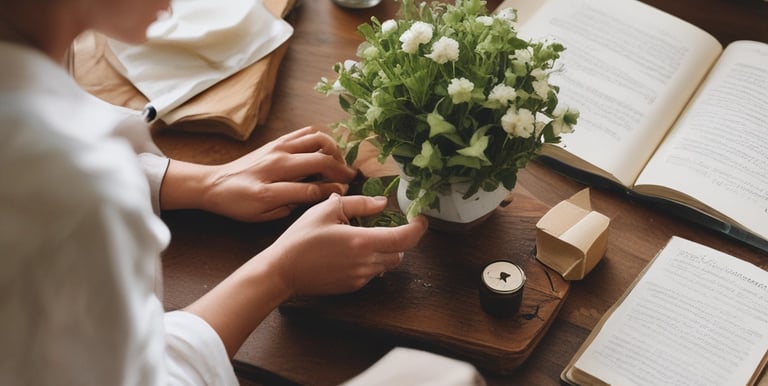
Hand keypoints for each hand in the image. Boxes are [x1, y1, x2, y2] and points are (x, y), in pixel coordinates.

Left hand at [161, 127, 357, 221]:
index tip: (343, 194)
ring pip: (317, 140)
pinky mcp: (277, 141)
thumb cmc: (238, 204)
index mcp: (271, 189)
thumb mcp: (263, 215)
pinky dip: (322, 139)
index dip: (332, 191)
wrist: (214, 183)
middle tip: (351, 178)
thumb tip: (317, 197)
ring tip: (339, 163)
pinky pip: (306, 133)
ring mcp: (277, 148)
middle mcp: (276, 163)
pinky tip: (326, 151)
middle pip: (320, 161)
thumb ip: (290, 206)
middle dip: (340, 170)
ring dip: (334, 151)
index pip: (312, 189)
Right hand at [260, 193, 428, 295]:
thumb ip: (359, 204)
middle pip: (400, 253)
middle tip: (387, 225)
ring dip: (384, 250)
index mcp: (362, 242)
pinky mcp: (352, 286)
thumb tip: (381, 203)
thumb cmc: (301, 239)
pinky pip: (371, 272)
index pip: (405, 238)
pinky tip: (350, 251)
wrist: (282, 271)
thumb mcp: (327, 210)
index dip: (418, 228)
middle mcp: (366, 263)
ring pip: (387, 264)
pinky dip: (370, 261)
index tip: (420, 219)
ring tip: (363, 237)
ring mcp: (360, 278)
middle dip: (399, 239)